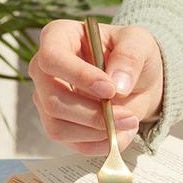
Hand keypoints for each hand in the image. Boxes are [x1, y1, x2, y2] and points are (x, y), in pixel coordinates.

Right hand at [29, 19, 163, 154]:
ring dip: (97, 131)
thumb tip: (118, 84)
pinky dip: (99, 144)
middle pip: (52, 99)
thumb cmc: (130, 55)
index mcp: (57, 37)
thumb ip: (129, 57)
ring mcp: (46, 100)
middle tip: (127, 116)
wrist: (137, 82)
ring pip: (58, 127)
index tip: (111, 89)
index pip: (52, 58)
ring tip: (128, 122)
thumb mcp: (139, 43)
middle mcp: (43, 70)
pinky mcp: (57, 125)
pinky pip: (71, 143)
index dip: (79, 76)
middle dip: (93, 114)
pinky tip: (119, 132)